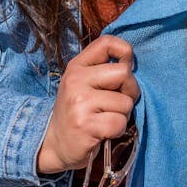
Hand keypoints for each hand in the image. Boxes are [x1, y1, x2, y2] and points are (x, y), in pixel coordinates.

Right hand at [37, 35, 138, 174]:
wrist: (54, 144)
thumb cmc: (77, 111)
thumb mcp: (83, 83)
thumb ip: (103, 69)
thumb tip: (131, 63)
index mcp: (77, 67)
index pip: (107, 43)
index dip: (125, 54)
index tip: (123, 72)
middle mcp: (76, 80)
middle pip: (124, 73)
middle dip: (130, 90)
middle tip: (117, 103)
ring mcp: (80, 102)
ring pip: (125, 102)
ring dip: (122, 114)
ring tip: (105, 119)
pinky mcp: (86, 125)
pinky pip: (120, 122)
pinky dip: (117, 130)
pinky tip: (103, 132)